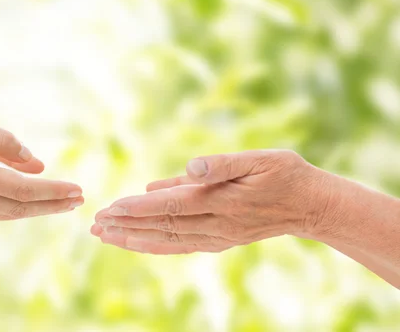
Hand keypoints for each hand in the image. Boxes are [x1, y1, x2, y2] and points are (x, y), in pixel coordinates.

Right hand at [0, 97, 83, 219]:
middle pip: (17, 208)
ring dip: (34, 210)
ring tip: (60, 203)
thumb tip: (37, 164)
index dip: (52, 191)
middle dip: (50, 206)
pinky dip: (11, 208)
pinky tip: (26, 202)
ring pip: (3, 213)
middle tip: (78, 201)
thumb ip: (4, 144)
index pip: (22, 190)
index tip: (77, 190)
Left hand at [91, 150, 333, 253]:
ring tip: (105, 236)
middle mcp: (216, 224)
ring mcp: (217, 237)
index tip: (111, 208)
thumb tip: (188, 167)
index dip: (140, 208)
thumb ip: (222, 164)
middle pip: (163, 226)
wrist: (310, 206)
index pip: (172, 206)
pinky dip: (156, 246)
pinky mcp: (219, 241)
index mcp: (223, 201)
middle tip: (95, 224)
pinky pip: (181, 246)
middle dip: (127, 225)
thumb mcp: (259, 159)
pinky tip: (137, 243)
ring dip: (135, 238)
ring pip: (168, 240)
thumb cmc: (285, 175)